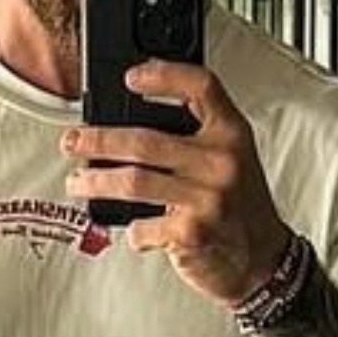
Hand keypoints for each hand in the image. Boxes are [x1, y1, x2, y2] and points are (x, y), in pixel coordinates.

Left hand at [62, 59, 289, 309]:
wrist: (263, 261)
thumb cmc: (240, 209)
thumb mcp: (233, 158)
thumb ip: (197, 136)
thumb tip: (132, 125)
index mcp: (232, 134)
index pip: (200, 87)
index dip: (163, 76)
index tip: (131, 77)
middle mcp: (221, 161)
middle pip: (146, 139)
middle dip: (99, 140)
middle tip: (74, 141)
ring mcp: (207, 198)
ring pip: (133, 180)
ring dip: (96, 182)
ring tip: (77, 182)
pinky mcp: (192, 233)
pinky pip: (143, 226)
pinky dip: (132, 231)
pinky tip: (134, 231)